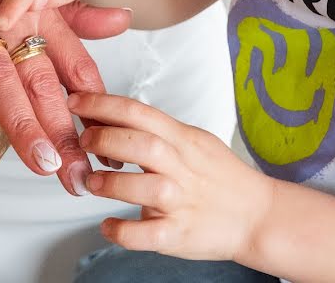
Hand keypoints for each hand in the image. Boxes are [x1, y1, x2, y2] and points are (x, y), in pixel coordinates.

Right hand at [0, 0, 129, 194]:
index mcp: (38, 13)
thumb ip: (77, 14)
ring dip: (21, 122)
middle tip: (80, 175)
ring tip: (41, 163)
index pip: (75, 66)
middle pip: (42, 80)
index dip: (95, 108)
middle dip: (64, 131)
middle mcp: (8, 17)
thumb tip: (125, 20)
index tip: (110, 148)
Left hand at [67, 92, 273, 260]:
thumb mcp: (195, 140)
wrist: (258, 215)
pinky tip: (108, 226)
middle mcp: (182, 168)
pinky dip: (122, 231)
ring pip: (143, 187)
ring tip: (93, 183)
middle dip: (104, 138)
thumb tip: (115, 115)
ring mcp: (182, 202)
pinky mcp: (179, 233)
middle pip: (141, 144)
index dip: (102, 104)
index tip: (76, 101)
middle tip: (83, 141)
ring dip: (110, 183)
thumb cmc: (223, 177)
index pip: (139, 112)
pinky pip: (145, 233)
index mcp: (183, 140)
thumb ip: (159, 130)